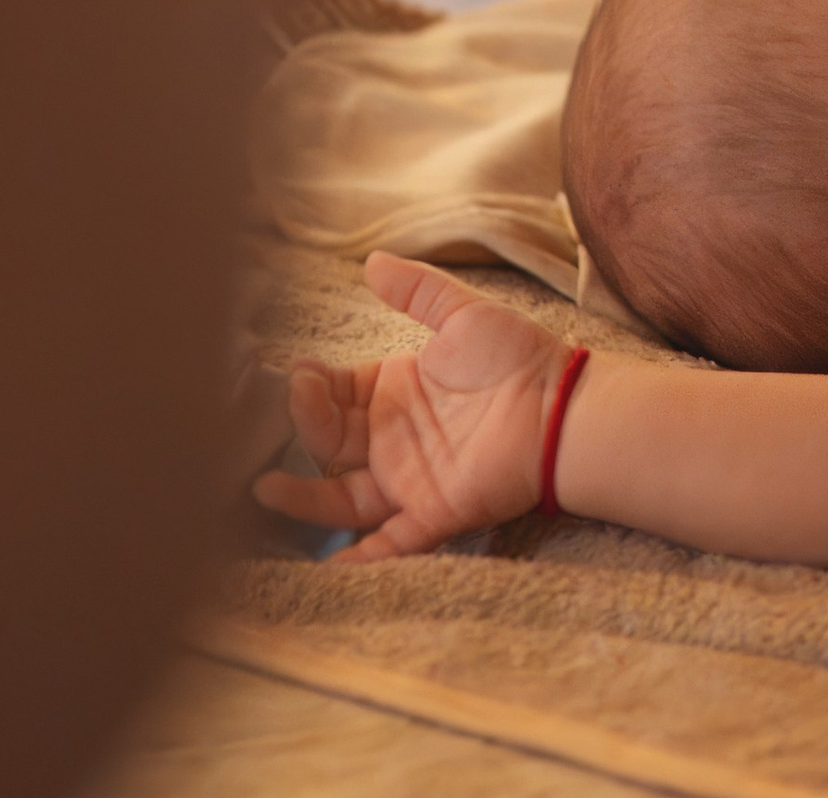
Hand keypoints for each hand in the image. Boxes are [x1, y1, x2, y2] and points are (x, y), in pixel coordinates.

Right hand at [252, 253, 568, 560]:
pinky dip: (356, 562)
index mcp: (395, 392)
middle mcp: (392, 439)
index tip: (292, 371)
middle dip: (301, 426)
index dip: (310, 386)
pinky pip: (387, 546)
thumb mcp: (463, 313)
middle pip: (329, 442)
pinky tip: (322, 568)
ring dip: (302, 497)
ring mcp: (408, 480)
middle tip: (287, 405)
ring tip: (263, 487)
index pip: (335, 393)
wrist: (563, 402)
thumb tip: (371, 260)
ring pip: (340, 498)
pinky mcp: (431, 514)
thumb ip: (417, 290)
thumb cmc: (518, 355)